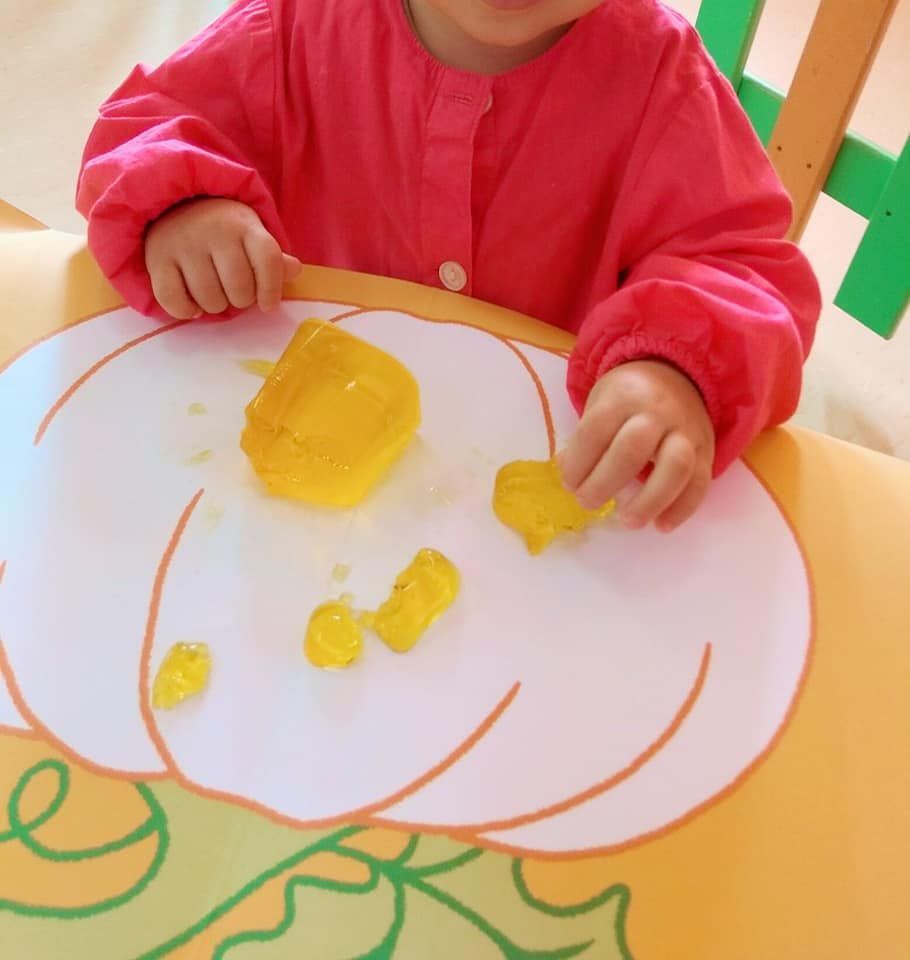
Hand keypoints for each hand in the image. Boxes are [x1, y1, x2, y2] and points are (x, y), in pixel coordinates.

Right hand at [144, 197, 301, 318]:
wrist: (173, 206)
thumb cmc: (222, 231)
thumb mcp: (252, 236)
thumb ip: (273, 259)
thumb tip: (295, 270)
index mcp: (244, 226)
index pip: (268, 259)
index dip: (272, 289)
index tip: (268, 305)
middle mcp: (214, 231)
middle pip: (239, 288)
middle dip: (241, 300)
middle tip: (234, 292)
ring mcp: (184, 244)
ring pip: (209, 299)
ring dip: (215, 306)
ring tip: (213, 293)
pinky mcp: (157, 258)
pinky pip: (174, 300)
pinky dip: (185, 311)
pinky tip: (192, 304)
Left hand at [560, 360, 714, 531]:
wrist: (678, 376)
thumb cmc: (629, 399)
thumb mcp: (601, 404)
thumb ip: (586, 440)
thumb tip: (569, 477)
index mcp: (623, 396)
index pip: (596, 431)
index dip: (578, 463)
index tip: (570, 485)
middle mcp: (658, 411)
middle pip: (633, 449)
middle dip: (604, 482)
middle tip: (588, 503)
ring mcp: (686, 431)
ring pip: (675, 466)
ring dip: (650, 500)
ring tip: (628, 522)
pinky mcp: (707, 451)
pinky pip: (700, 482)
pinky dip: (681, 509)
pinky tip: (660, 526)